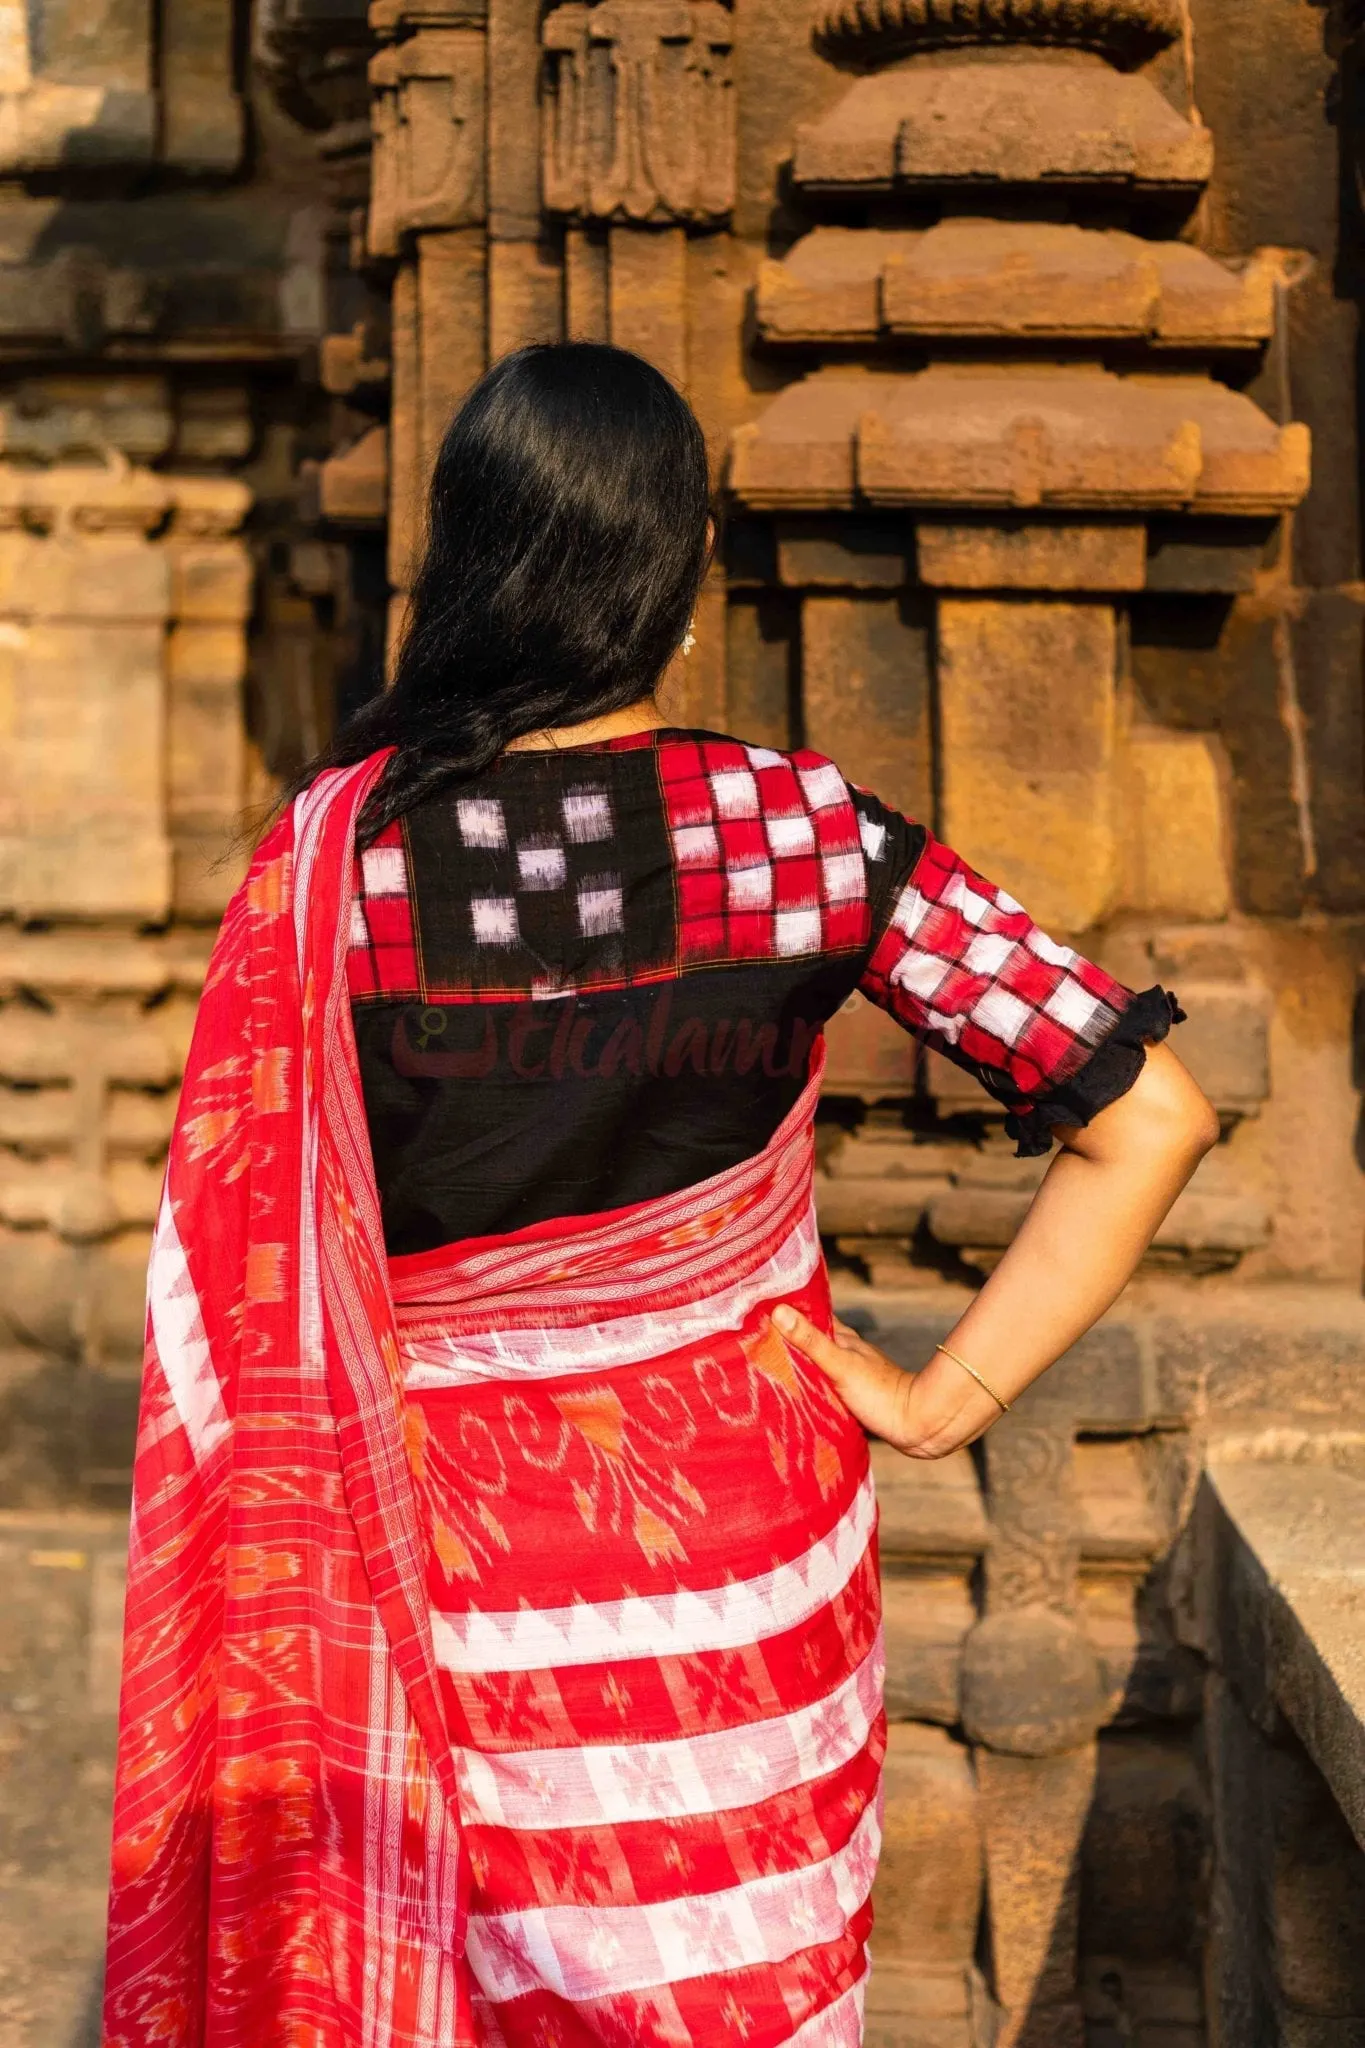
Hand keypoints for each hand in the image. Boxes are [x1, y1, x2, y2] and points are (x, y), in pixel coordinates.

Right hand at [771, 1304, 1005, 1459]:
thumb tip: (779, 1310)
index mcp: (844, 1339)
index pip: (811, 1317)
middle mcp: (847, 1354)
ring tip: (768, 1370)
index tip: (759, 1310)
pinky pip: (824, 1388)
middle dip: (788, 1341)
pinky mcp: (854, 1399)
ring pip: (818, 1366)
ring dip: (799, 1367)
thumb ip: (810, 1341)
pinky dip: (810, 1389)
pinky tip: (797, 1398)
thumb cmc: (880, 1392)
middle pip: (812, 1342)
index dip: (789, 1313)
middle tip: (756, 1342)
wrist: (918, 1425)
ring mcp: (851, 1376)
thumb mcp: (840, 1364)